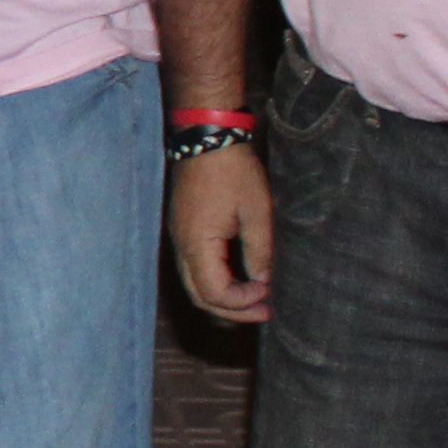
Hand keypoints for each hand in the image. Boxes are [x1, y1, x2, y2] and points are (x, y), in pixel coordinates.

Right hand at [168, 143, 272, 324]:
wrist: (208, 136)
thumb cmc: (234, 171)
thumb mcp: (256, 212)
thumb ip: (260, 252)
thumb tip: (264, 282)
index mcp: (197, 243)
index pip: (214, 293)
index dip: (242, 302)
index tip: (269, 293)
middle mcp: (181, 246)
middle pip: (200, 296)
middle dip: (232, 310)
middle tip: (264, 311)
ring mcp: (179, 237)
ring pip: (195, 284)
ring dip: (224, 296)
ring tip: (254, 298)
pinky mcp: (183, 229)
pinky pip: (194, 267)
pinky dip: (216, 280)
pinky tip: (239, 276)